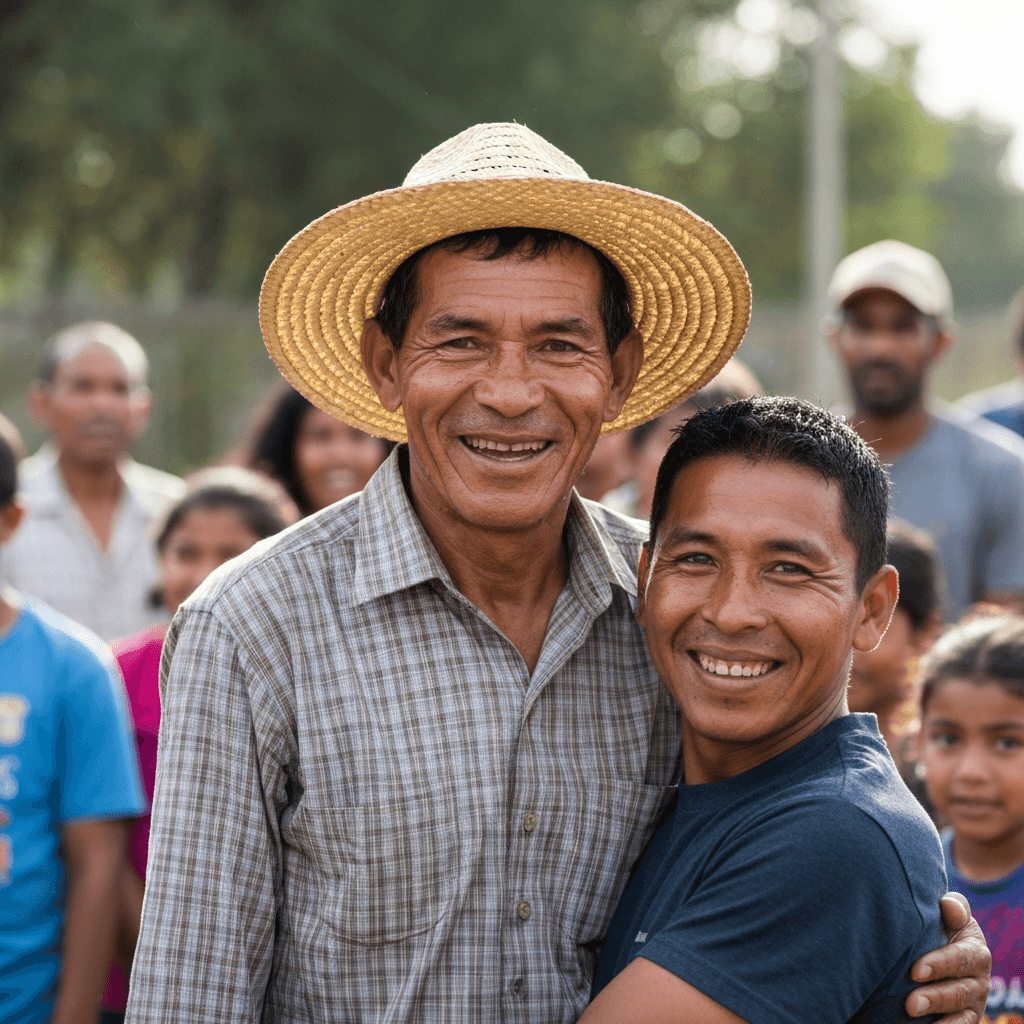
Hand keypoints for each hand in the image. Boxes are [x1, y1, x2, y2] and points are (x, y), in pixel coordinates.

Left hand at [906, 892, 990, 1021]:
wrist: (938, 948)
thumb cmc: (939, 926)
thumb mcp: (948, 915)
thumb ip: (953, 908)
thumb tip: (948, 904)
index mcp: (974, 950)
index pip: (960, 958)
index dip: (939, 964)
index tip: (914, 971)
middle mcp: (978, 978)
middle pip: (958, 990)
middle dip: (934, 997)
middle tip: (910, 1002)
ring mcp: (973, 1001)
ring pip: (958, 1011)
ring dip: (935, 1012)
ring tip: (911, 1010)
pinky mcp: (966, 1018)